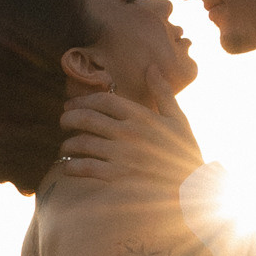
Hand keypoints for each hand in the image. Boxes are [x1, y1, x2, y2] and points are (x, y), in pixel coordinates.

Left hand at [57, 91, 203, 196]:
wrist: (191, 187)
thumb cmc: (184, 151)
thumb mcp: (178, 119)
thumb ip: (163, 92)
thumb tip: (152, 67)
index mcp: (141, 116)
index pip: (103, 100)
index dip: (82, 100)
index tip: (72, 105)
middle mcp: (128, 132)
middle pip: (86, 118)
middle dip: (68, 118)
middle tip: (63, 122)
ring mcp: (122, 155)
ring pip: (82, 143)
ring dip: (68, 144)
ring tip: (66, 147)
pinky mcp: (117, 177)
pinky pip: (85, 168)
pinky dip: (72, 166)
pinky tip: (68, 166)